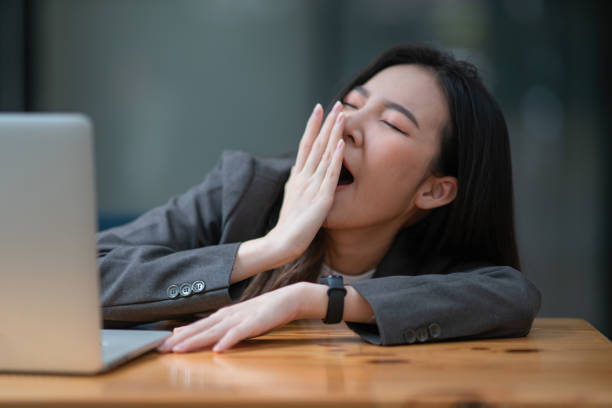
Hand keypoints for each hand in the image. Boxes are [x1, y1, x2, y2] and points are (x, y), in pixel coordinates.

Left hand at [157, 283, 305, 352]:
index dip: (179, 335)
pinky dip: (228, 340)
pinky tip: (218, 348)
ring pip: (213, 331)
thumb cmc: (263, 311)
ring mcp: (240, 318)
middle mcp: (228, 315)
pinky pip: (239, 333)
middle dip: (179, 339)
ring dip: (196, 340)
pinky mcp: (254, 323)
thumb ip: (222, 327)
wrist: (288, 299)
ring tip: (179, 349)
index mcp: (224, 315)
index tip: (160, 344)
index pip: (197, 326)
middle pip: (200, 329)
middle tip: (160, 348)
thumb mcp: (239, 319)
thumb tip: (203, 336)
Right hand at [265, 101, 345, 261]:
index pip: (305, 144)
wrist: (282, 242)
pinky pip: (330, 173)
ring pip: (324, 153)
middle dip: (326, 123)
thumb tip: (298, 168)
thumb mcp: (293, 197)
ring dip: (333, 133)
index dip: (312, 126)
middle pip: (316, 144)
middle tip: (336, 103)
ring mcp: (312, 185)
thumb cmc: (289, 224)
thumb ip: (297, 182)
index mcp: (297, 176)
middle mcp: (304, 176)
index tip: (319, 108)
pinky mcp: (322, 198)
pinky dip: (336, 157)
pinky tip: (341, 143)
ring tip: (342, 114)